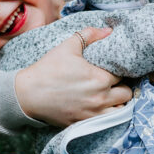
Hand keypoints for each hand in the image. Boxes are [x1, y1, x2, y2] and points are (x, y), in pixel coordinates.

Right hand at [15, 27, 132, 126]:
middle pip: (126, 94)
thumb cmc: (48, 69)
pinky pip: (106, 122)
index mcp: (100, 79)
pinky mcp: (83, 124)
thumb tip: (108, 30)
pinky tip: (99, 106)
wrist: (27, 94)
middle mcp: (100, 98)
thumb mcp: (68, 46)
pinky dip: (107, 114)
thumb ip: (89, 35)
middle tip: (113, 81)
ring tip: (110, 94)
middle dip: (122, 86)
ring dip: (118, 102)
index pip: (123, 74)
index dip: (121, 70)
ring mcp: (92, 114)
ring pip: (120, 110)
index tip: (115, 68)